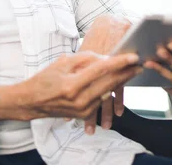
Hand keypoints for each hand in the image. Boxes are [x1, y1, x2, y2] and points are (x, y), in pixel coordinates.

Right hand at [22, 51, 141, 133]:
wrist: (33, 102)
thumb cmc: (45, 79)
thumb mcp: (63, 62)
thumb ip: (86, 59)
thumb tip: (106, 58)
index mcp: (72, 85)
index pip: (101, 70)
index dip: (118, 62)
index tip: (132, 56)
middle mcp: (79, 100)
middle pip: (109, 83)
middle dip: (126, 72)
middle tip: (139, 63)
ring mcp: (82, 109)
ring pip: (108, 92)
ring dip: (121, 81)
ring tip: (133, 71)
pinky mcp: (84, 114)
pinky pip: (101, 99)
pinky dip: (110, 89)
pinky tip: (119, 81)